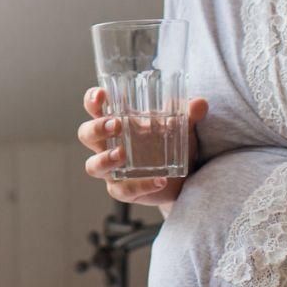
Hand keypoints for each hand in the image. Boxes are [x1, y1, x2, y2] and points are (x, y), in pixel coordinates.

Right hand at [77, 87, 205, 208]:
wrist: (182, 177)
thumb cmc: (169, 144)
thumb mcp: (180, 127)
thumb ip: (189, 114)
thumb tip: (200, 103)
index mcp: (116, 122)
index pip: (95, 107)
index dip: (92, 100)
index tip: (101, 95)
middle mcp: (108, 145)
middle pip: (86, 134)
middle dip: (97, 128)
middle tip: (116, 125)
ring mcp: (112, 169)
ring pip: (93, 165)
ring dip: (105, 159)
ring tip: (122, 154)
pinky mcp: (123, 190)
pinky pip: (123, 190)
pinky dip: (140, 185)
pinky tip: (159, 180)